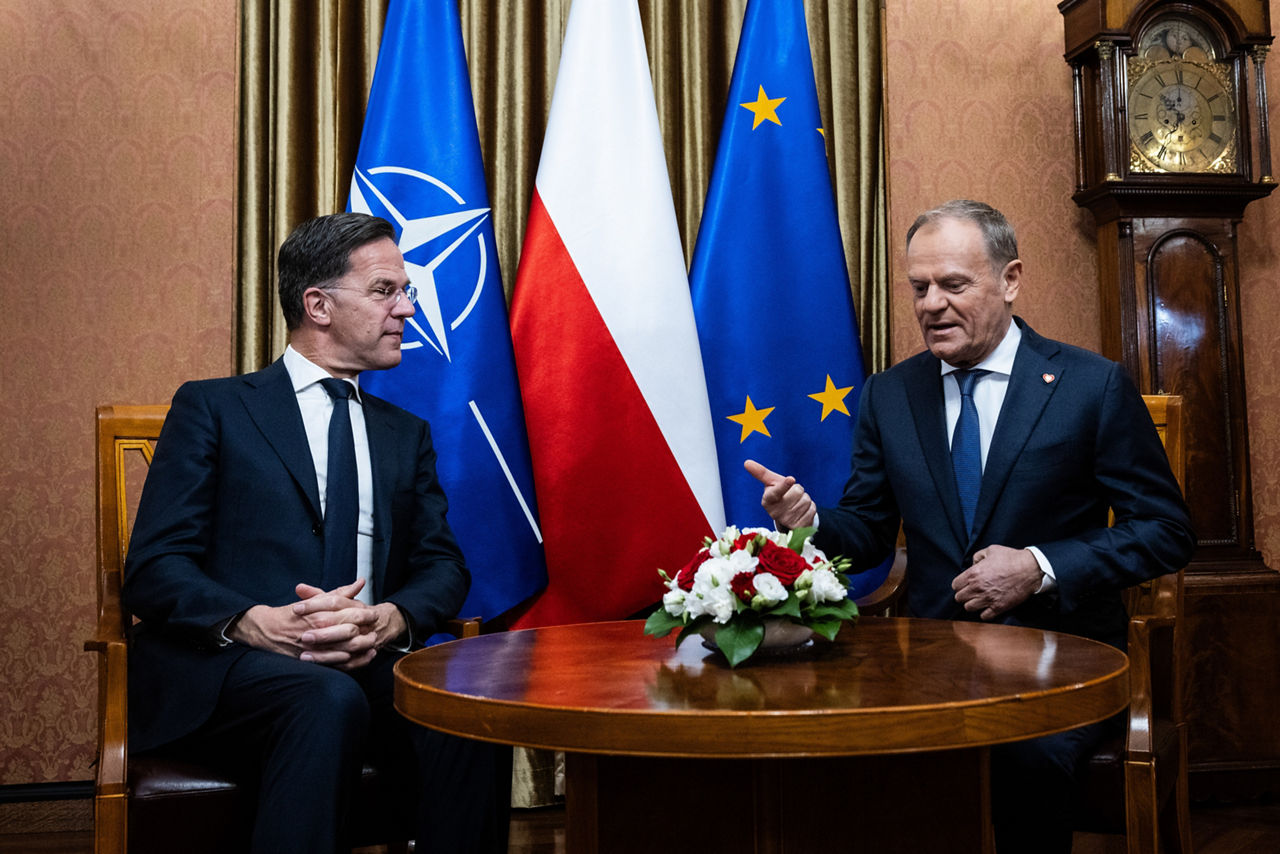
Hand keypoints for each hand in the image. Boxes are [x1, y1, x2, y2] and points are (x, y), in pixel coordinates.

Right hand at [229, 579, 378, 669]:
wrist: (267, 630)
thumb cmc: (294, 613)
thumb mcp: (317, 600)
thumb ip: (340, 593)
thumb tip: (360, 582)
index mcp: (321, 614)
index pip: (350, 614)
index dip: (366, 614)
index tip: (375, 614)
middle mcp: (319, 631)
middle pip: (351, 632)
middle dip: (367, 631)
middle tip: (375, 629)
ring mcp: (316, 648)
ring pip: (346, 649)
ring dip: (362, 646)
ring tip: (372, 643)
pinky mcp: (313, 660)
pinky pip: (337, 664)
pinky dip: (352, 661)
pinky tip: (362, 657)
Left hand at [294, 581, 407, 653]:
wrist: (382, 625)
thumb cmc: (352, 612)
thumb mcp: (337, 601)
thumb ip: (317, 595)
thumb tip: (299, 587)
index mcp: (355, 605)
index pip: (335, 602)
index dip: (315, 604)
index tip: (296, 608)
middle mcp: (363, 621)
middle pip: (345, 626)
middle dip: (323, 632)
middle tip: (303, 635)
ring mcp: (365, 639)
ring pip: (349, 646)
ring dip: (326, 651)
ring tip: (304, 654)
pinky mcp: (363, 655)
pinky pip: (349, 663)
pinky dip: (333, 663)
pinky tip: (314, 663)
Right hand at [744, 459, 815, 530]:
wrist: (787, 518)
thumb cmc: (779, 495)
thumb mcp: (771, 484)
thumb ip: (761, 473)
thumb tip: (746, 462)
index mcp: (768, 500)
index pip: (777, 491)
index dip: (784, 485)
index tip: (791, 478)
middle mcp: (775, 513)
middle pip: (797, 491)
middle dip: (798, 489)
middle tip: (791, 495)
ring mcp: (787, 521)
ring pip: (806, 500)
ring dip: (804, 499)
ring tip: (796, 504)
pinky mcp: (799, 527)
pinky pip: (812, 509)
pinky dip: (810, 508)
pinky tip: (802, 512)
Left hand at [952, 545, 1042, 620]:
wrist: (1029, 569)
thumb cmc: (1011, 558)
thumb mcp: (991, 550)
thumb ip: (977, 557)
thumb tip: (973, 564)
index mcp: (973, 574)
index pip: (955, 585)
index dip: (959, 585)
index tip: (964, 585)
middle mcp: (977, 588)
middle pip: (959, 598)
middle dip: (964, 595)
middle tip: (971, 593)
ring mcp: (987, 599)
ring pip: (968, 608)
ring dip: (972, 604)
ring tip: (978, 600)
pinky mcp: (998, 607)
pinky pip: (984, 616)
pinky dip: (984, 613)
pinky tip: (988, 607)